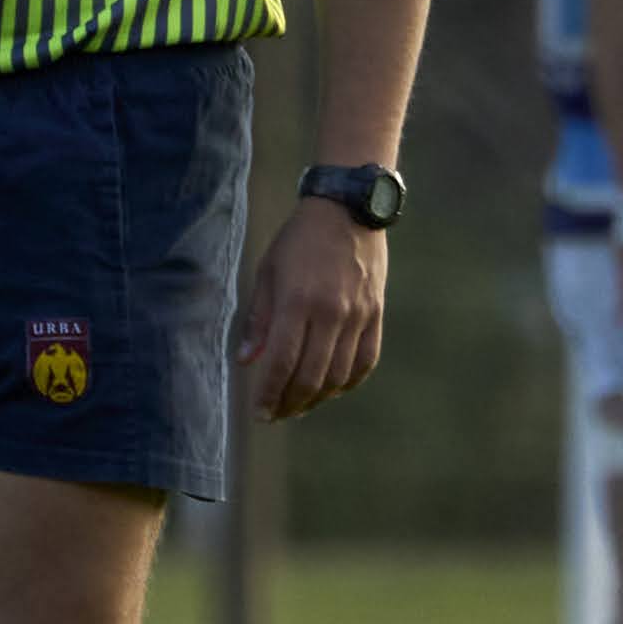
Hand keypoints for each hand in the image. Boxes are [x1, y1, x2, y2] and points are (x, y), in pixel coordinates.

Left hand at [237, 197, 387, 422]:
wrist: (348, 209)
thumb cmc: (299, 239)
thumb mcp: (268, 271)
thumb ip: (259, 320)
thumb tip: (247, 361)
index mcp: (297, 301)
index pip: (281, 362)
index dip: (269, 394)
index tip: (260, 413)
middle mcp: (330, 312)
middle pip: (311, 376)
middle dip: (290, 403)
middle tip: (276, 414)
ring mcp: (357, 315)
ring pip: (339, 376)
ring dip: (317, 398)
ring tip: (299, 405)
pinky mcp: (375, 313)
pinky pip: (365, 361)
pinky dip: (348, 382)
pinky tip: (332, 388)